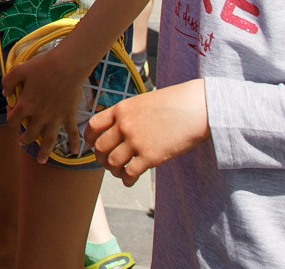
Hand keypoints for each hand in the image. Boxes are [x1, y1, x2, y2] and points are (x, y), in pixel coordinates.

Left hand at [3, 39, 92, 161]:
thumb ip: (8, 82)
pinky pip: (72, 133)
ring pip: (48, 140)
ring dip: (44, 152)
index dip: (10, 117)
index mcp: (26, 105)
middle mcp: (40, 116)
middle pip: (30, 134)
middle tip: (21, 141)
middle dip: (24, 139)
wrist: (67, 65)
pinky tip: (74, 153)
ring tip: (41, 161)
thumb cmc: (42, 66)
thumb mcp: (19, 69)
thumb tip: (4, 94)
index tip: (12, 111)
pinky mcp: (69, 115)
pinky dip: (74, 144)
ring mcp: (56, 118)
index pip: (13, 120)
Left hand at [88, 79, 208, 184]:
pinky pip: (130, 173)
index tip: (89, 145)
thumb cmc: (174, 104)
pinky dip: (126, 180)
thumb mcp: (143, 102)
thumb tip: (120, 130)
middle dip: (100, 158)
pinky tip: (129, 181)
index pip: (94, 125)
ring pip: (112, 162)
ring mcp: (136, 141)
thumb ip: (129, 115)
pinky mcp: (150, 156)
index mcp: (121, 109)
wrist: (195, 108)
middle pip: (100, 146)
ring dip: (113, 170)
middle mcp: (124, 125)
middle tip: (105, 163)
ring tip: (118, 173)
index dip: (89, 137)